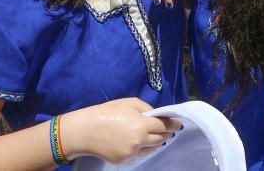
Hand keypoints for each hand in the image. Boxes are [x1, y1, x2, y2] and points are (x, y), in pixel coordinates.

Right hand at [60, 98, 180, 162]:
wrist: (86, 130)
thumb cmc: (107, 112)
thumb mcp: (129, 103)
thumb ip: (146, 109)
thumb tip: (156, 116)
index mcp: (142, 126)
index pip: (165, 126)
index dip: (173, 124)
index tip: (178, 123)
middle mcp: (140, 142)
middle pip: (161, 138)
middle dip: (166, 132)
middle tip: (167, 128)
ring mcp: (132, 153)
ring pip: (152, 148)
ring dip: (156, 141)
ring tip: (153, 134)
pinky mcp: (125, 161)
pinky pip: (140, 154)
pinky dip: (143, 148)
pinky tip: (139, 141)